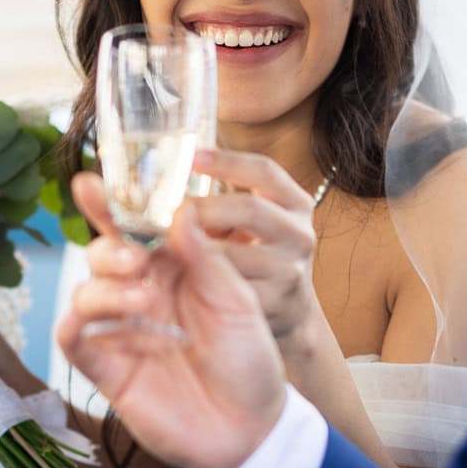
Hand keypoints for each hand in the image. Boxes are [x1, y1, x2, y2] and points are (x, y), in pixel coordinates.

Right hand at [55, 172, 286, 467]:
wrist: (252, 430)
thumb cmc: (250, 361)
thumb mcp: (238, 301)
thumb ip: (206, 257)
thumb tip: (179, 209)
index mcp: (177, 271)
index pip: (137, 229)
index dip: (112, 205)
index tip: (92, 182)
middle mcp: (144, 295)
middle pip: (103, 254)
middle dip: (109, 245)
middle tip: (136, 257)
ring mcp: (123, 332)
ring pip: (85, 292)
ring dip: (105, 286)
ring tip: (145, 299)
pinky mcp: (108, 369)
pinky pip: (73, 337)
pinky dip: (75, 321)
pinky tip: (96, 318)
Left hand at [186, 148, 325, 349]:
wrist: (291, 310)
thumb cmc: (259, 254)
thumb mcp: (255, 221)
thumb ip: (224, 201)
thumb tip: (167, 183)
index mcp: (296, 203)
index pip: (265, 171)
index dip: (228, 161)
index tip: (193, 157)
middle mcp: (299, 233)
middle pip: (250, 209)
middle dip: (206, 208)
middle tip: (174, 213)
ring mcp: (290, 269)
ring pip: (235, 253)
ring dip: (197, 249)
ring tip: (171, 244)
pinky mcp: (275, 302)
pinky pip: (230, 287)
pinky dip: (202, 279)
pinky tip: (183, 274)